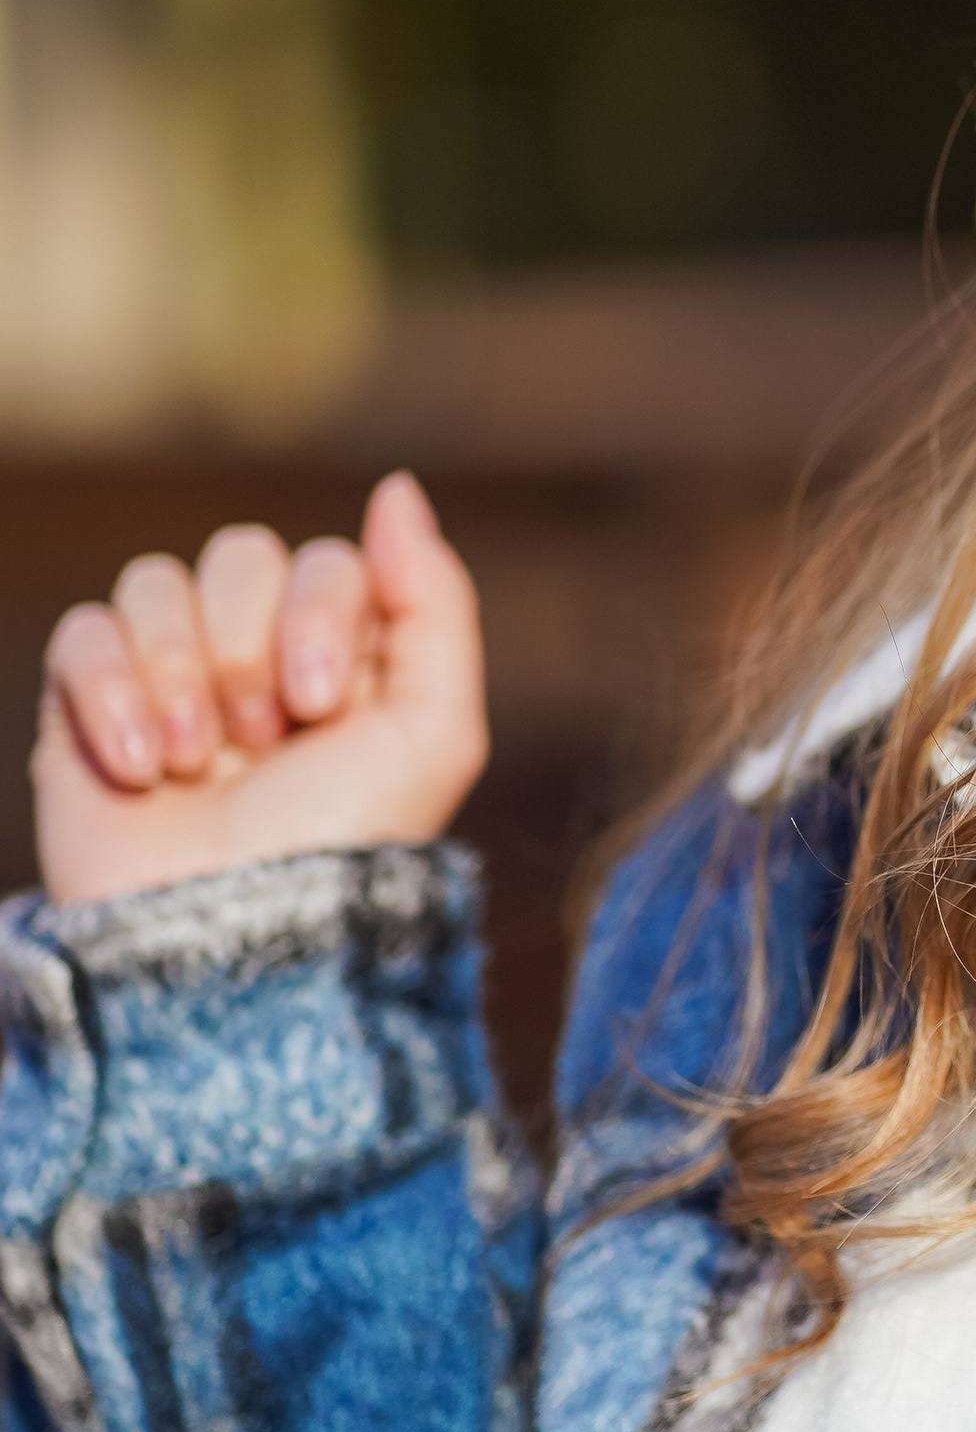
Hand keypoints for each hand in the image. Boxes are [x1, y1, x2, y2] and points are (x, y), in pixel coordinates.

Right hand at [34, 472, 488, 905]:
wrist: (229, 945)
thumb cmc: (341, 847)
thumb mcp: (433, 733)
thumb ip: (435, 601)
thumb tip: (396, 486)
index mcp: (345, 658)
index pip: (325, 559)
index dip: (318, 613)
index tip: (320, 704)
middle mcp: (257, 658)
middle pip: (239, 554)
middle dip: (247, 647)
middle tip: (261, 738)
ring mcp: (169, 679)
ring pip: (156, 582)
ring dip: (179, 672)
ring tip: (195, 763)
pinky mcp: (87, 708)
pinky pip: (83, 634)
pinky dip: (110, 693)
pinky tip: (141, 767)